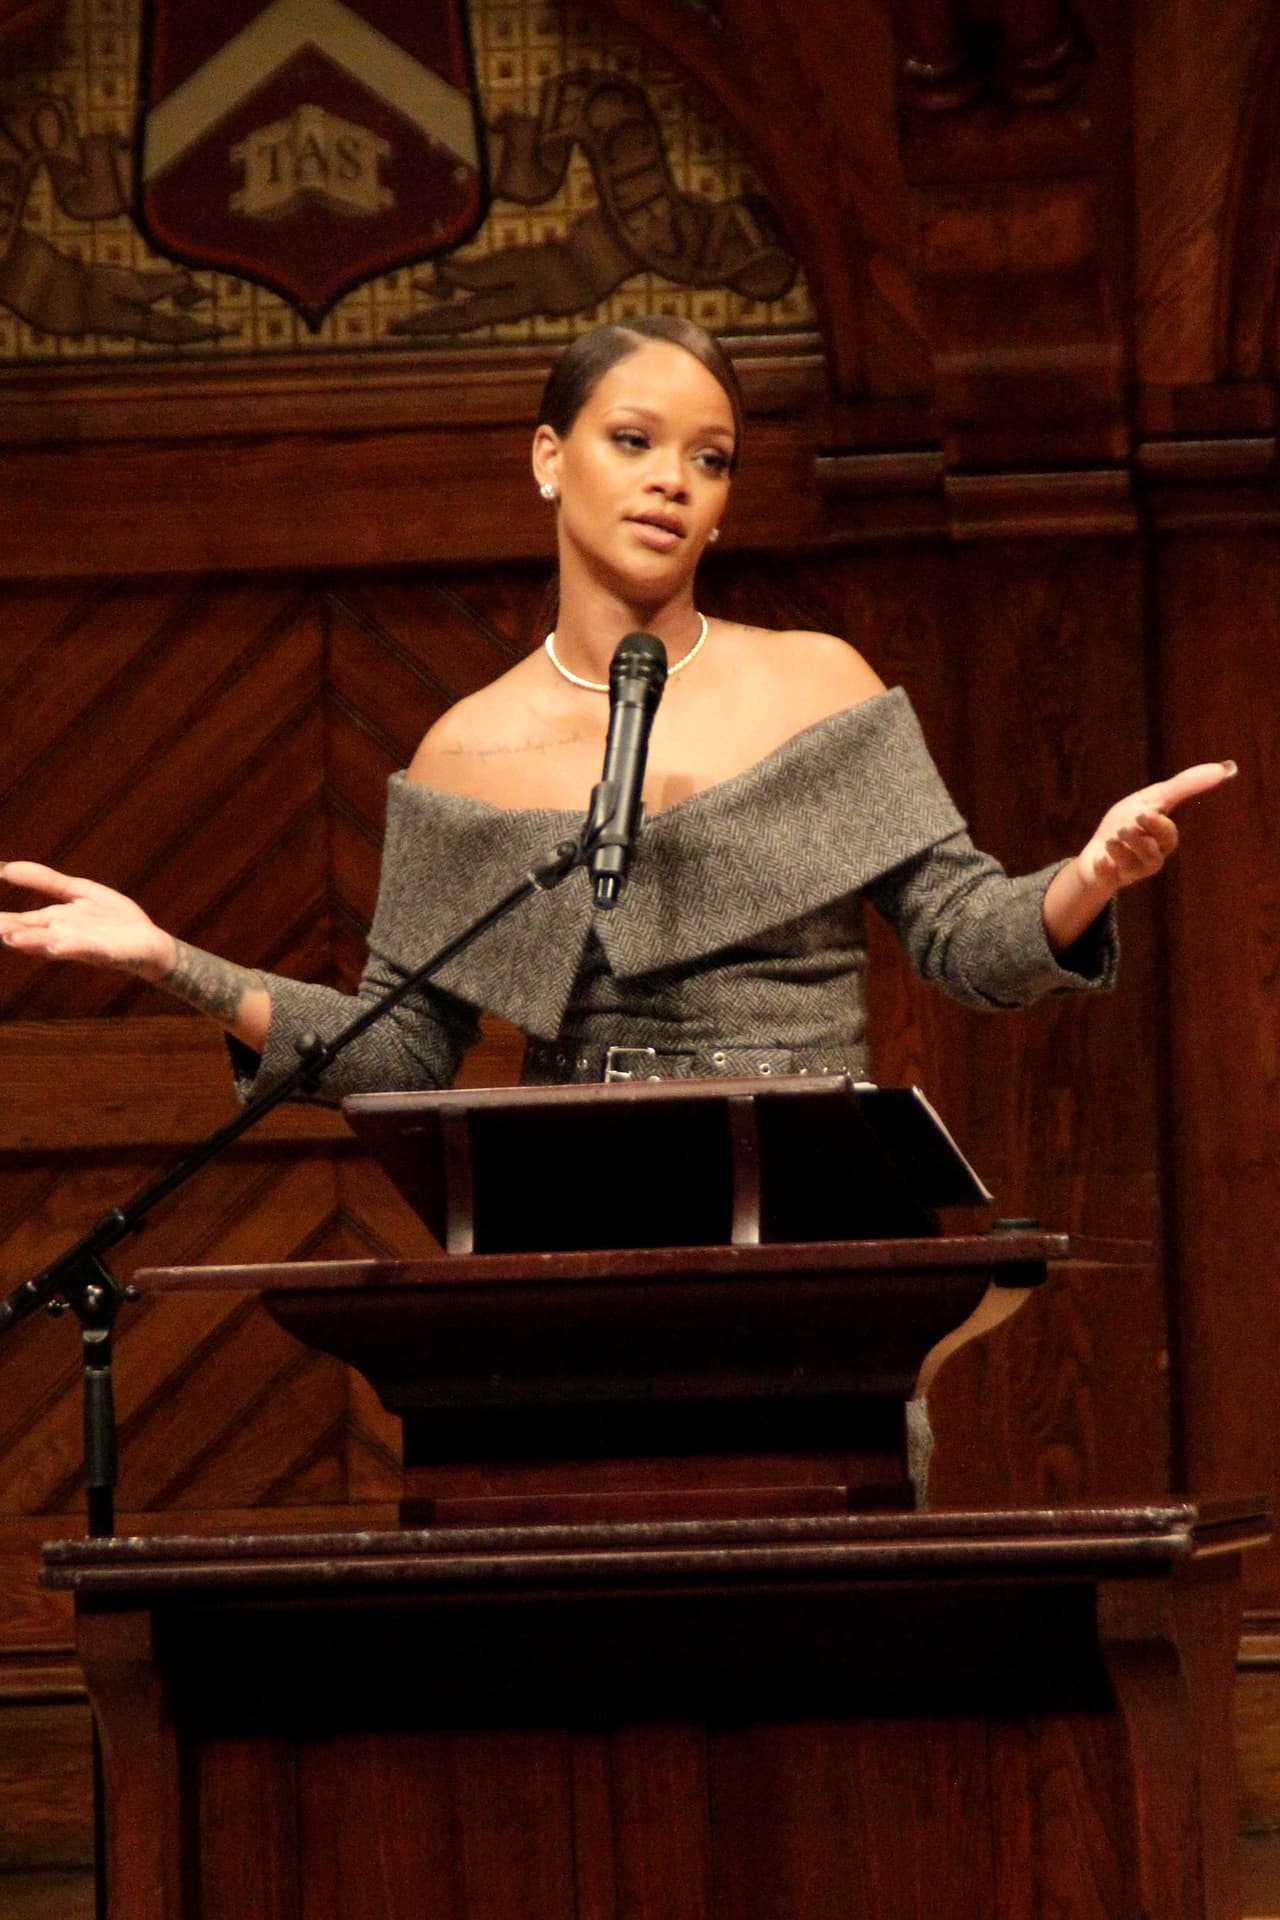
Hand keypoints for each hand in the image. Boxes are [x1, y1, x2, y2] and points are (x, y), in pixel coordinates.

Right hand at [0, 862, 175, 979]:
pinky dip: (73, 945)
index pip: (17, 922)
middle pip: (30, 935)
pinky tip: (58, 943)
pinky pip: (88, 948)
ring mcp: (83, 945)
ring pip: (53, 944)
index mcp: (53, 923)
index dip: (0, 921)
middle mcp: (62, 937)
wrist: (150, 942)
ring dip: (34, 941)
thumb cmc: (113, 920)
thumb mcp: (78, 891)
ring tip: (12, 937)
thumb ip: (45, 880)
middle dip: (8, 932)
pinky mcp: (107, 951)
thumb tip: (6, 867)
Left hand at [1043, 759, 1236, 952]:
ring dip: (1120, 851)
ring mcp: (1129, 873)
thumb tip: (1228, 767)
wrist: (1095, 850)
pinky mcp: (1108, 881)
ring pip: (1133, 867)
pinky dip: (1104, 868)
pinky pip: (1109, 879)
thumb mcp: (1152, 799)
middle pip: (1153, 856)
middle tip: (1125, 829)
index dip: (1158, 826)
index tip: (1143, 812)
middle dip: (1139, 841)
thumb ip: (1185, 785)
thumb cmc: (1127, 823)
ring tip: (1111, 841)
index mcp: (1161, 841)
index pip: (1168, 837)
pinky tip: (1100, 860)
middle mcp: (1149, 860)